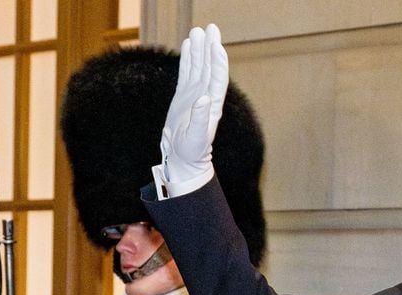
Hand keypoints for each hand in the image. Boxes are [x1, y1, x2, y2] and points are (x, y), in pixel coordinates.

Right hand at [161, 23, 228, 193]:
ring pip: (198, 67)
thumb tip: (204, 98)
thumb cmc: (192, 152)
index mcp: (212, 106)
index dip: (218, 61)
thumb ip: (200, 118)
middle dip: (210, 48)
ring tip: (198, 31)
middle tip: (211, 28)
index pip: (218, 78)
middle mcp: (206, 97)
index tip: (216, 45)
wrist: (183, 159)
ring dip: (199, 49)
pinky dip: (188, 58)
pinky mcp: (184, 96)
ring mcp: (195, 95)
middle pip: (209, 67)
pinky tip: (188, 45)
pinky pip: (187, 72)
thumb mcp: (196, 137)